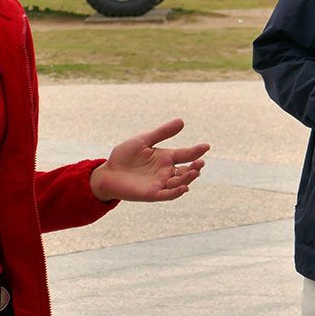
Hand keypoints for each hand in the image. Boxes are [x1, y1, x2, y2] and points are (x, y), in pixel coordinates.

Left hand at [89, 119, 210, 201]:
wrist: (107, 172)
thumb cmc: (124, 156)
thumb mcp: (143, 140)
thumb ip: (162, 133)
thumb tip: (182, 121)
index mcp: (166, 157)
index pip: (185, 154)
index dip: (196, 151)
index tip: (207, 146)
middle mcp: (166, 171)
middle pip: (186, 170)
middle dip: (194, 167)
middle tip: (200, 163)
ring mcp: (160, 183)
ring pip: (179, 182)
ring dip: (188, 178)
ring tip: (194, 172)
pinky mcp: (152, 193)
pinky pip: (167, 194)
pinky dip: (176, 192)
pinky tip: (184, 187)